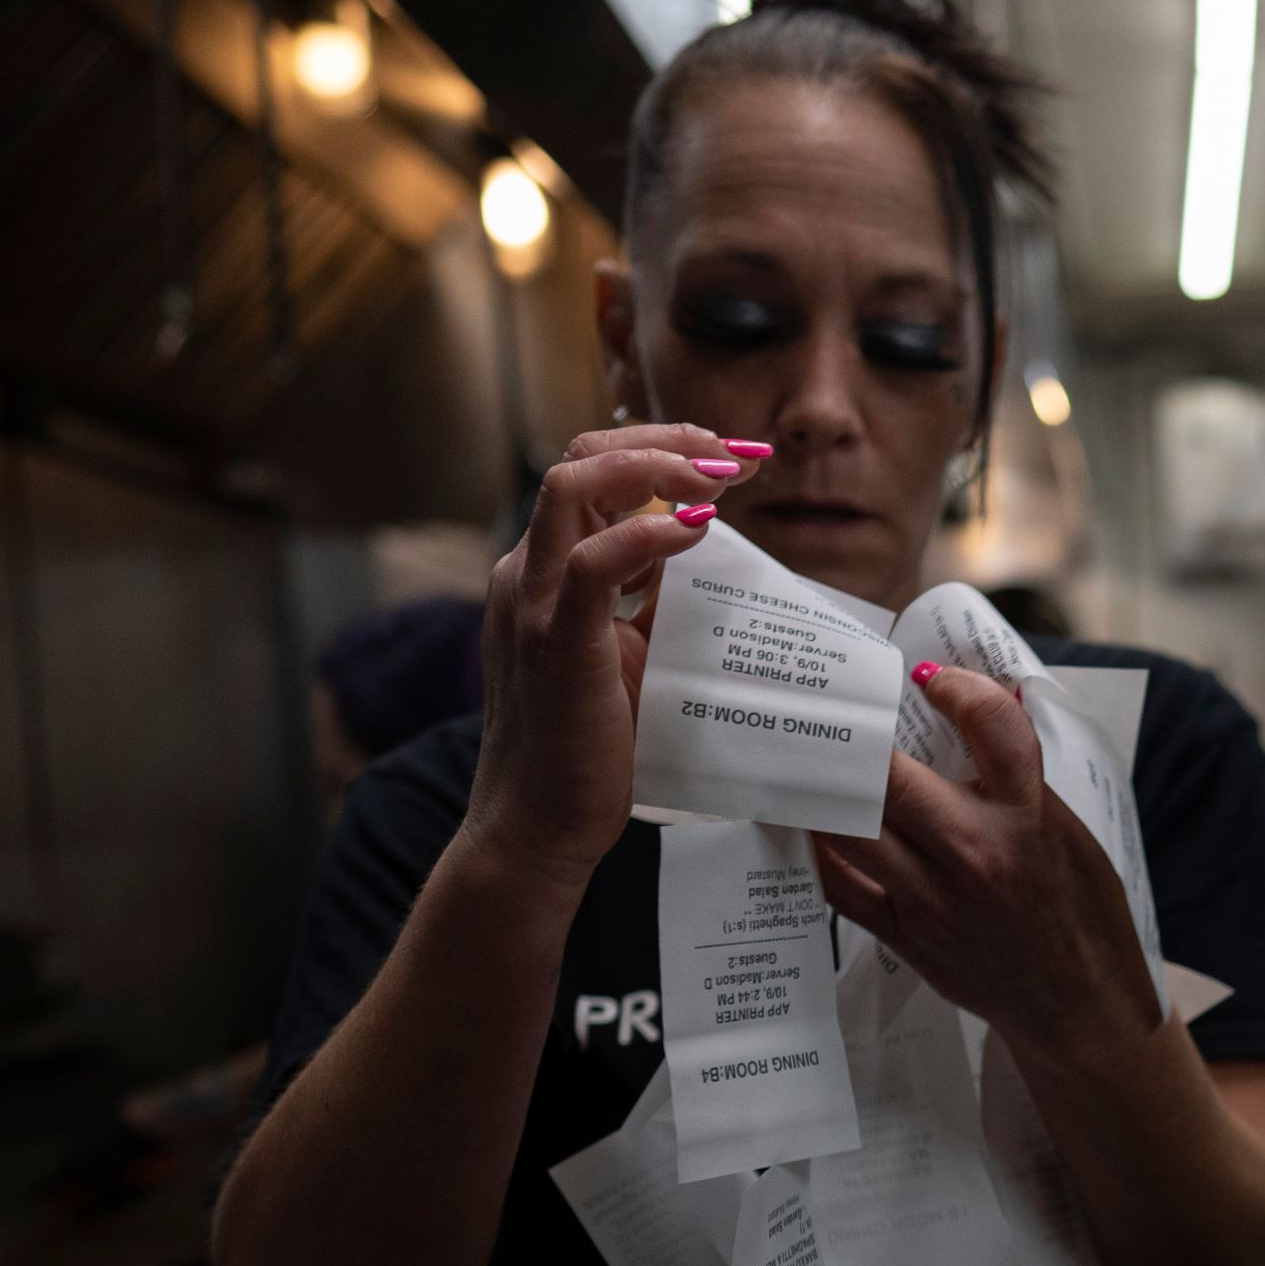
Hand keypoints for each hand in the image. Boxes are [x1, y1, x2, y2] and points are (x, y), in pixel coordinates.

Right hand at [461, 423, 757, 891]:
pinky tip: (697, 532)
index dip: (662, 450)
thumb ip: (654, 599)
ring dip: (656, 468)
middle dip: (664, 441)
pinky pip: (593, 564)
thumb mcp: (632, 652)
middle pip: (584, 457)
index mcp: (547, 571)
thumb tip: (711, 560)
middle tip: (735, 457)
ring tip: (720, 479)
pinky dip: (648, 535)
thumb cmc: (592, 748)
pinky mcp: (556, 642)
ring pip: (575, 486)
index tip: (732, 461)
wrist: (541, 824)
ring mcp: (535, 602)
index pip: (594, 472)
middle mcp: (530, 572)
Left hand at [811, 666, 1160, 1071]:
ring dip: (828, 787)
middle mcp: (976, 855)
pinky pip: (840, 884)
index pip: (993, 727)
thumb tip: (979, 716)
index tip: (936, 680)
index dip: (960, 687)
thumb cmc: (1082, 914)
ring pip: (850, 827)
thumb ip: (1020, 781)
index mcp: (1028, 821)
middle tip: (847, 712)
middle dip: (861, 735)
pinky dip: (821, 848)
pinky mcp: (906, 935)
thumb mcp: (1069, 833)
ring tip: (819, 760)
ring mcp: (933, 899)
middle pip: (890, 777)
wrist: (1079, 1005)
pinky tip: (817, 822)